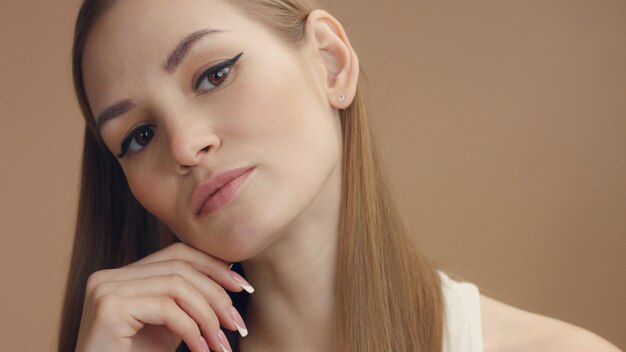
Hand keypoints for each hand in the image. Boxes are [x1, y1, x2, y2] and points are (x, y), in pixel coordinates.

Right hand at [74, 242, 252, 351]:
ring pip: (177, 285)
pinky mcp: (109, 308)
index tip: (242, 287)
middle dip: (216, 293)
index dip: (214, 265)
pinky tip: (201, 350)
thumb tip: (228, 271)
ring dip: (208, 316)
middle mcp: (109, 276)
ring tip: (220, 344)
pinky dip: (192, 330)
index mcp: (122, 275)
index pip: (177, 253)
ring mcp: (105, 289)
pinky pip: (167, 308)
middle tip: (237, 324)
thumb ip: (188, 299)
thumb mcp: (170, 324)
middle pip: (180, 267)